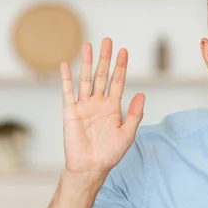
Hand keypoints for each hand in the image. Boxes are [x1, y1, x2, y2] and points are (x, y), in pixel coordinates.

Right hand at [60, 37, 144, 174]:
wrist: (91, 167)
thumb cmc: (110, 153)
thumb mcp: (128, 133)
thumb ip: (135, 114)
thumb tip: (141, 94)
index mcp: (113, 107)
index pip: (118, 81)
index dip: (121, 66)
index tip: (124, 51)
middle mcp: (98, 103)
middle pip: (102, 75)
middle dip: (105, 58)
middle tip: (107, 41)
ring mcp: (84, 106)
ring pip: (86, 79)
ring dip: (87, 62)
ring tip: (88, 45)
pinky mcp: (70, 112)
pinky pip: (67, 92)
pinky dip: (66, 78)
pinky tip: (65, 64)